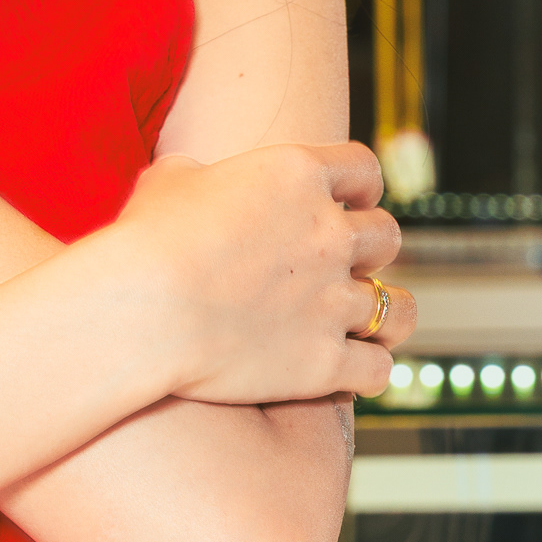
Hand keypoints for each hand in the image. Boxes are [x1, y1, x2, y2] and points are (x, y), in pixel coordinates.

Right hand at [110, 143, 411, 405]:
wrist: (145, 307)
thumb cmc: (145, 239)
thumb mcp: (167, 181)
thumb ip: (196, 174)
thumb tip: (191, 177)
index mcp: (296, 175)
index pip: (362, 169)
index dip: (362, 186)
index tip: (354, 199)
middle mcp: (329, 234)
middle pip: (385, 236)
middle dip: (370, 249)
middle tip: (343, 264)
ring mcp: (334, 300)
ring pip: (397, 307)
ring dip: (385, 311)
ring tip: (371, 321)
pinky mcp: (326, 362)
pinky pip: (378, 368)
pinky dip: (367, 370)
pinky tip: (350, 372)